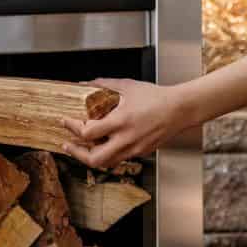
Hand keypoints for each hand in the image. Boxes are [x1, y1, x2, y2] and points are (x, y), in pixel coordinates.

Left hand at [62, 78, 190, 167]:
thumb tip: (87, 84)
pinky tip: (103, 145)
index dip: (73, 128)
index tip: (66, 122)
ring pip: (106, 163)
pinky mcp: (141, 152)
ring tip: (82, 148)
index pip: (88, 132)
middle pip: (94, 159)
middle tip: (68, 145)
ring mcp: (134, 149)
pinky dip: (107, 154)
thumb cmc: (157, 97)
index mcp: (121, 121)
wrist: (180, 110)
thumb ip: (105, 84)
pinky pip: (119, 158)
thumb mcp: (128, 86)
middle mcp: (126, 139)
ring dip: (91, 157)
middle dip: (77, 154)